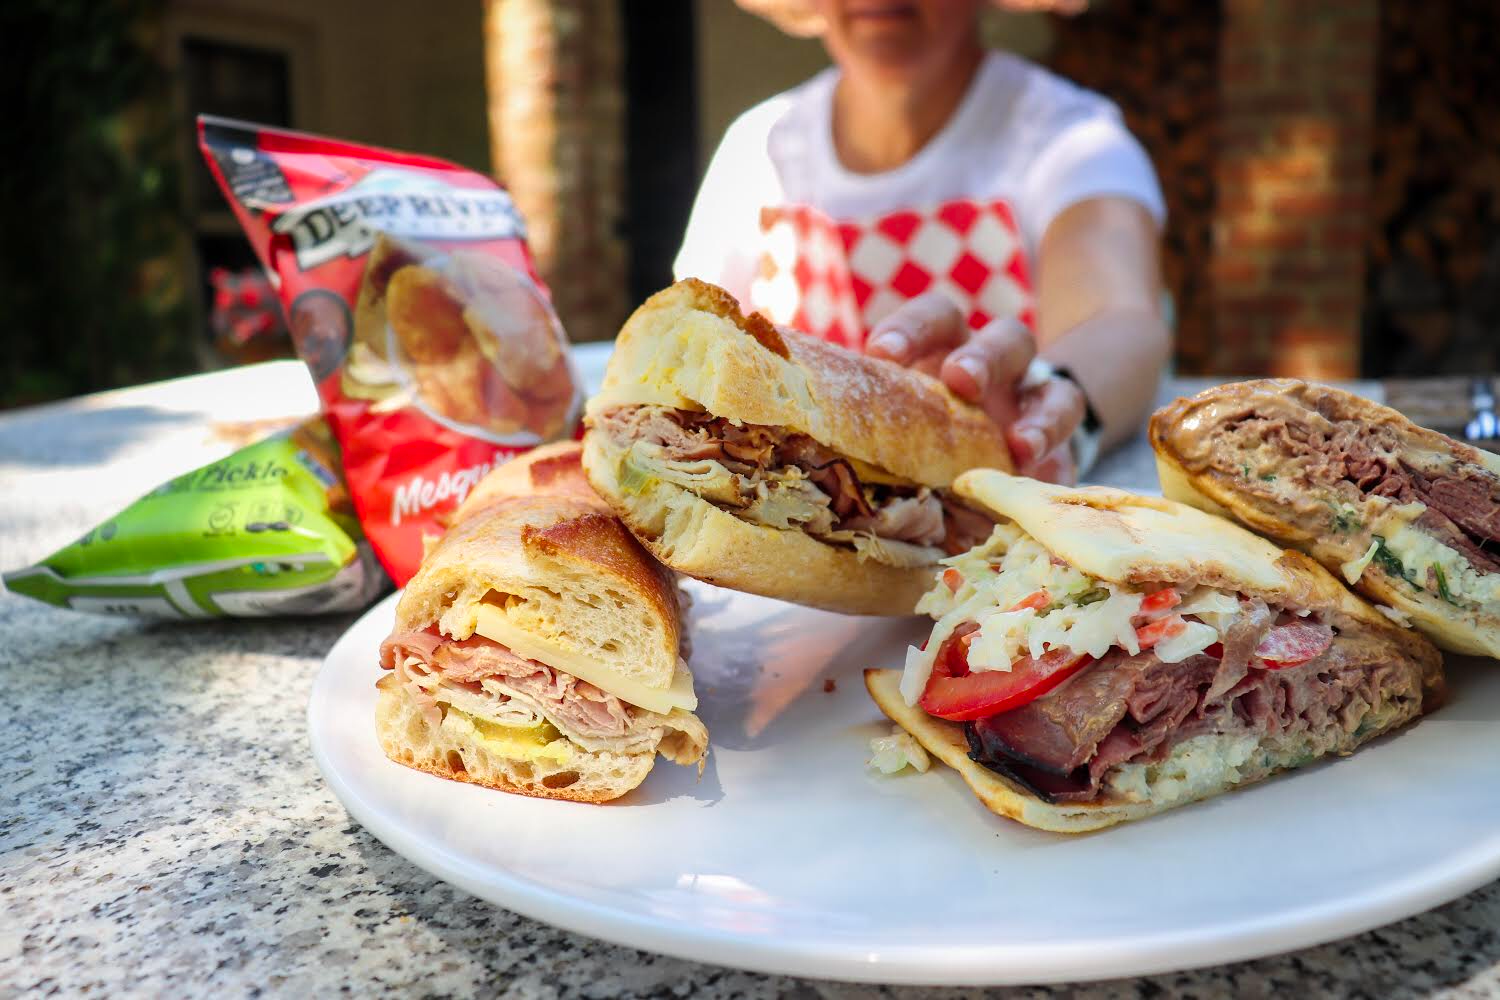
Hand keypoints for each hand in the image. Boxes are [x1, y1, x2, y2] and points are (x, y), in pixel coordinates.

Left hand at [865, 292, 1085, 483]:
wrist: (1000, 444)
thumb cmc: (928, 426)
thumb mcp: (900, 410)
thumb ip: (868, 413)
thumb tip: (789, 429)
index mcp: (952, 347)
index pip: (937, 317)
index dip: (911, 328)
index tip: (881, 352)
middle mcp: (1000, 368)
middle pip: (1006, 339)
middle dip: (983, 357)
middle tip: (960, 381)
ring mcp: (1038, 406)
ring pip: (1055, 390)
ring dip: (1040, 416)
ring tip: (1020, 445)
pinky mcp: (1066, 450)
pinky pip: (1074, 453)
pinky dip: (1060, 467)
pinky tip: (1044, 482)